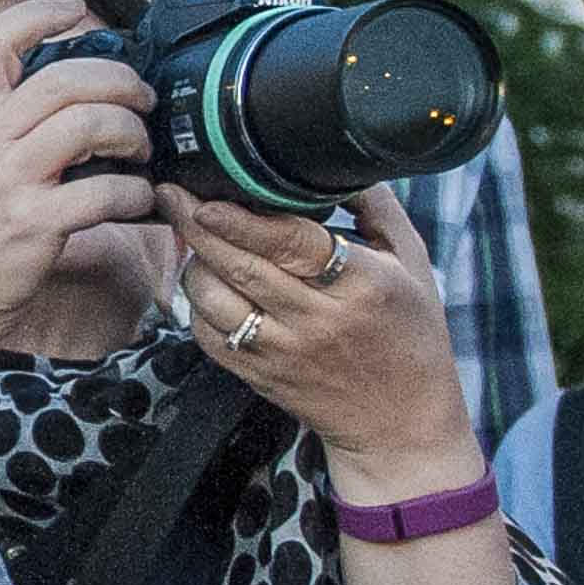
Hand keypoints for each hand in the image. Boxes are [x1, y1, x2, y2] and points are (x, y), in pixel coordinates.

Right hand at [0, 0, 158, 363]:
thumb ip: (14, 125)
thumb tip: (83, 97)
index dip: (37, 12)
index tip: (76, 8)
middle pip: (64, 78)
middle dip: (120, 81)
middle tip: (144, 99)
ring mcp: (9, 182)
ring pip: (89, 125)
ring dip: (132, 132)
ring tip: (142, 150)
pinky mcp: (34, 223)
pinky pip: (105, 192)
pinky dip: (138, 194)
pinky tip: (141, 201)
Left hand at [165, 185, 474, 476]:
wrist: (401, 424)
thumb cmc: (410, 335)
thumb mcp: (412, 263)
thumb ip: (376, 207)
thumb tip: (338, 160)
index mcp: (362, 285)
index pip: (291, 244)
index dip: (242, 219)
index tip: (208, 196)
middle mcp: (318, 321)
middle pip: (241, 266)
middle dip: (197, 226)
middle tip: (171, 193)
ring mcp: (284, 353)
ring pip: (215, 301)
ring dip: (193, 264)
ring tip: (192, 238)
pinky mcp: (259, 377)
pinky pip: (209, 336)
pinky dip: (197, 305)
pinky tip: (203, 282)